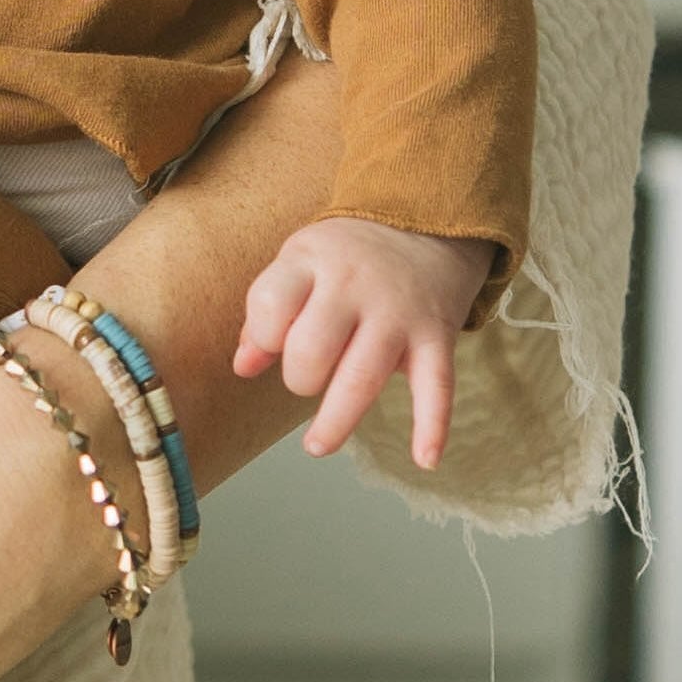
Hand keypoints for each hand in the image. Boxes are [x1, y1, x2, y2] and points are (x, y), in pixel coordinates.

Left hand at [234, 215, 491, 466]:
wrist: (429, 221)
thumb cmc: (346, 255)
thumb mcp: (298, 264)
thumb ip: (267, 311)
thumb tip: (243, 367)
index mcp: (311, 262)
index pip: (271, 304)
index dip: (263, 336)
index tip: (271, 344)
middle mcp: (355, 287)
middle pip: (312, 349)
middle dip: (300, 378)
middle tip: (305, 379)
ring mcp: (399, 313)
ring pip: (363, 376)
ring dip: (337, 420)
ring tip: (317, 445)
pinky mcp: (437, 335)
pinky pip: (437, 385)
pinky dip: (433, 425)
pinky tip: (425, 459)